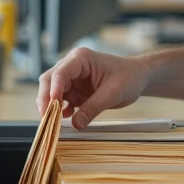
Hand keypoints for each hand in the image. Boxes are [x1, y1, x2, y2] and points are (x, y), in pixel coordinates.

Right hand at [36, 48, 152, 127]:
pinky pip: (61, 101)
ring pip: (51, 92)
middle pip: (49, 81)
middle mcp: (72, 66)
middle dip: (46, 100)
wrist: (138, 78)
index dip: (52, 91)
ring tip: (55, 123)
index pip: (59, 73)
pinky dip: (60, 111)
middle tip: (48, 119)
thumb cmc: (129, 77)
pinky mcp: (74, 90)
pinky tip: (66, 118)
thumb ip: (93, 108)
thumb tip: (75, 124)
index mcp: (80, 59)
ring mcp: (72, 78)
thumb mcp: (113, 93)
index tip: (52, 107)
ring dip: (51, 107)